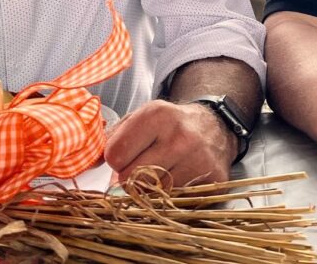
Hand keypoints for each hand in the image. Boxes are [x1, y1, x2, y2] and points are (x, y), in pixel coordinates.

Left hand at [104, 99, 236, 185]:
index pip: (115, 155)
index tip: (124, 155)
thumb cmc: (170, 125)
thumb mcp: (141, 117)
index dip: (114, 159)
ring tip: (160, 172)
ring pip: (152, 194)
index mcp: (157, 115)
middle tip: (139, 167)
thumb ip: (114, 138)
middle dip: (129, 177)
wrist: (215, 128)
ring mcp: (198, 160)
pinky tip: (177, 179)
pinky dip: (171, 196)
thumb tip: (101, 170)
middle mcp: (179, 137)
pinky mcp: (213, 179)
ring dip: (150, 189)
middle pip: (131, 179)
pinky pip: (176, 201)